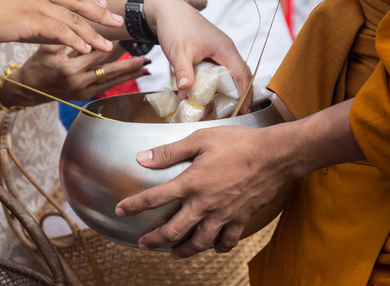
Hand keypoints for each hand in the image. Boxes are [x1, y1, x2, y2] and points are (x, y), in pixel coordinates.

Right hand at [0, 0, 123, 53]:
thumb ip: (36, 3)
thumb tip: (53, 19)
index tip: (104, 5)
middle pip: (78, 1)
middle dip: (101, 13)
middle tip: (117, 22)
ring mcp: (36, 2)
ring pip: (73, 18)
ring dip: (93, 33)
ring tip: (108, 44)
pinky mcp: (31, 19)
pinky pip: (61, 31)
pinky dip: (76, 41)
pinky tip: (88, 49)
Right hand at [1, 44, 149, 106]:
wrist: (29, 89)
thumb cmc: (37, 65)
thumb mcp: (47, 48)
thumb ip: (67, 38)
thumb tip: (89, 26)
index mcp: (69, 69)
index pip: (97, 54)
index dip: (113, 45)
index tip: (127, 36)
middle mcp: (79, 83)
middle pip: (110, 71)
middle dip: (130, 64)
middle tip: (146, 56)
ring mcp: (83, 92)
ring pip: (112, 82)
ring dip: (130, 74)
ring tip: (146, 66)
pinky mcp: (85, 97)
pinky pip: (108, 88)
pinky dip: (123, 81)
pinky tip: (135, 76)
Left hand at [115, 125, 291, 258]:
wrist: (274, 155)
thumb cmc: (238, 143)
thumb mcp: (200, 140)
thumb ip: (169, 152)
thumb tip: (142, 158)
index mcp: (190, 183)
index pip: (153, 199)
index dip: (133, 206)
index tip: (120, 211)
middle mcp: (203, 204)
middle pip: (173, 231)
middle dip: (154, 240)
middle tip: (143, 244)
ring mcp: (223, 215)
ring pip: (199, 243)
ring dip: (182, 251)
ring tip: (172, 254)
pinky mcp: (240, 218)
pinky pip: (227, 242)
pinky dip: (217, 247)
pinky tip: (212, 246)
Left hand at [144, 0, 252, 112]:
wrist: (165, 10)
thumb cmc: (175, 25)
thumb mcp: (179, 51)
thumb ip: (183, 70)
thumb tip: (185, 88)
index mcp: (224, 49)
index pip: (242, 74)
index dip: (244, 93)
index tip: (241, 110)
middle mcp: (224, 51)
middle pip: (236, 77)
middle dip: (232, 97)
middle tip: (226, 114)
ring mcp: (215, 52)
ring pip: (222, 77)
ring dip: (216, 93)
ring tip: (207, 109)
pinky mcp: (205, 55)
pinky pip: (211, 73)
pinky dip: (205, 85)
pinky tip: (193, 95)